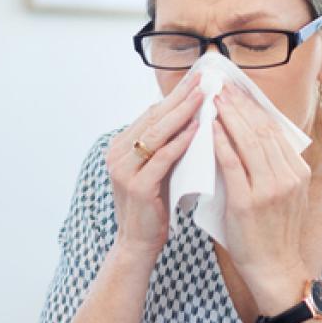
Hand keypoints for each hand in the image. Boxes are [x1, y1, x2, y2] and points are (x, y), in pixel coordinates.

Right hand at [106, 73, 202, 257]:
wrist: (137, 245)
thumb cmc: (152, 208)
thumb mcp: (156, 170)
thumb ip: (165, 146)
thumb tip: (189, 117)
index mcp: (120, 146)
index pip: (152, 113)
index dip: (175, 95)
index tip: (198, 79)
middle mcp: (117, 154)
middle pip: (155, 117)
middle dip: (181, 95)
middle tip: (204, 77)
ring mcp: (124, 169)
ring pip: (158, 133)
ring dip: (183, 111)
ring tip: (204, 95)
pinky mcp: (137, 186)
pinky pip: (162, 157)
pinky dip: (181, 141)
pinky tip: (197, 128)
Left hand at [212, 83, 311, 310]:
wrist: (275, 269)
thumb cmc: (273, 233)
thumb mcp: (285, 196)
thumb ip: (274, 169)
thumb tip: (254, 139)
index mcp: (298, 172)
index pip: (274, 130)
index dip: (254, 108)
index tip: (238, 91)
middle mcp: (288, 177)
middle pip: (261, 130)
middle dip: (240, 105)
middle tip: (221, 87)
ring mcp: (270, 189)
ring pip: (248, 142)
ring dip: (229, 117)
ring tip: (213, 100)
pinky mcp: (249, 202)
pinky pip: (233, 164)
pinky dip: (222, 143)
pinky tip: (211, 128)